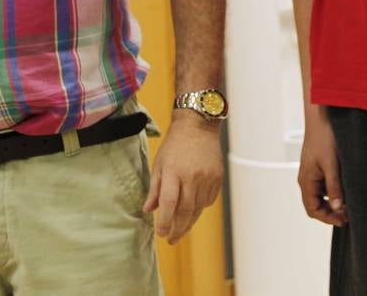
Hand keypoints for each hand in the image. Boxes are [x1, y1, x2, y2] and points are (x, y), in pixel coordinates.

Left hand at [143, 112, 222, 243]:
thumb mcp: (159, 163)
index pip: (168, 203)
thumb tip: (148, 210)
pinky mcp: (217, 178)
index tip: (161, 234)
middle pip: (186, 211)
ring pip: (199, 208)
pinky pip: (208, 200)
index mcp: (174, 172)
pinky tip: (193, 209)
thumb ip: (155, 188)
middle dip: (178, 229)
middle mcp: (192, 176)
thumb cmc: (175, 145)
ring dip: (189, 221)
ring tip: (180, 228)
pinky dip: (200, 208)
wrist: (198, 126)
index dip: (165, 222)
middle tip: (171, 240)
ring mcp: (207, 177)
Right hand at [297, 105, 346, 225]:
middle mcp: (307, 179)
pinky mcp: (319, 167)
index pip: (313, 209)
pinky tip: (346, 188)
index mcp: (306, 181)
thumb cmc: (324, 137)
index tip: (343, 219)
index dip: (328, 218)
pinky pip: (325, 185)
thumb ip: (334, 187)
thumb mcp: (331, 165)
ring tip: (349, 202)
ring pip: (321, 196)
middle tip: (348, 214)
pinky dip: (334, 191)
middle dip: (331, 212)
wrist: (322, 117)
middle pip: (316, 205)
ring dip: (333, 202)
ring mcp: (312, 173)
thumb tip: (337, 207)